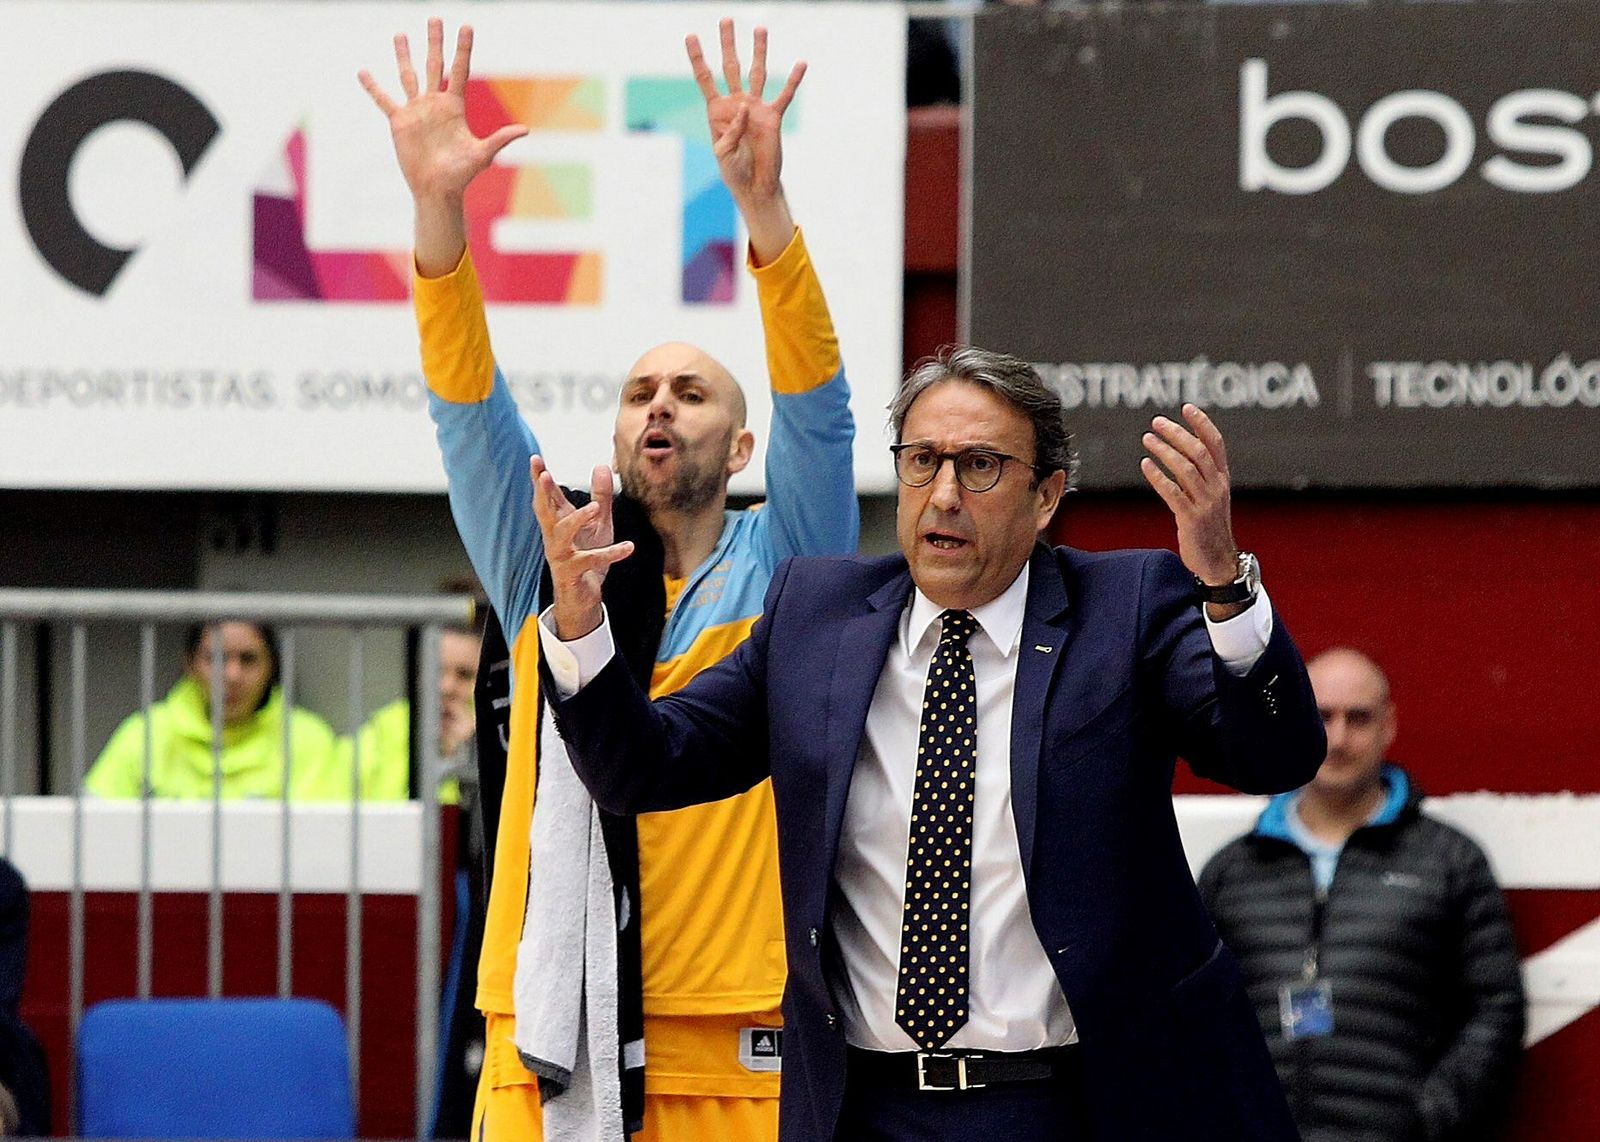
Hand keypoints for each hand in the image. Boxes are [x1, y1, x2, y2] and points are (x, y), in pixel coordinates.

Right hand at [358, 19, 527, 273]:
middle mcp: (435, 104)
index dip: (463, 49)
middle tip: (435, 19)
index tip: (466, 26)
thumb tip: (525, 130)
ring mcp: (416, 111)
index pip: (459, 71)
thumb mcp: (482, 155)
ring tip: (401, 34)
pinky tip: (363, 72)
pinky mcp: (400, 122)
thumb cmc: (461, 175)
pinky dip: (373, 87)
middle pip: (435, 65)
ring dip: (404, 55)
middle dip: (435, 42)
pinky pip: (384, 100)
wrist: (438, 190)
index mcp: (455, 107)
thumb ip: (500, 139)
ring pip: (409, 76)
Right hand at [530, 457, 634, 640]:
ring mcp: (561, 555)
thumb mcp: (599, 524)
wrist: (582, 597)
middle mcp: (554, 537)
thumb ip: (600, 496)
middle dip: (542, 493)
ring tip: (594, 509)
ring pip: (563, 535)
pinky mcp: (572, 573)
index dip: (540, 479)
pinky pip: (590, 560)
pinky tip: (628, 547)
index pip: (547, 498)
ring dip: (577, 520)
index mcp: (559, 523)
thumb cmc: (587, 558)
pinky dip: (610, 554)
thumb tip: (601, 465)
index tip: (535, 459)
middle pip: (543, 512)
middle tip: (545, 475)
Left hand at [687, 19, 802, 262]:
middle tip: (726, 20)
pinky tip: (800, 64)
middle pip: (731, 66)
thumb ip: (732, 130)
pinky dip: (792, 80)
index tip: (691, 36)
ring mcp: (755, 108)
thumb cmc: (733, 171)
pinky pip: (784, 95)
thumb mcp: (724, 153)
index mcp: (717, 111)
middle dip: (727, 43)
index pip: (705, 78)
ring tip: (760, 30)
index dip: (697, 57)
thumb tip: (745, 107)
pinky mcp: (773, 117)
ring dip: (759, 51)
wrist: (755, 185)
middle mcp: (736, 103)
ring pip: (757, 73)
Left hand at [1139, 404, 1239, 587]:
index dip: (1202, 424)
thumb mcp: (1210, 497)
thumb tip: (1179, 452)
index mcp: (1223, 480)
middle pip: (1199, 452)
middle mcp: (1217, 488)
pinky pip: (1174, 493)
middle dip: (1178, 434)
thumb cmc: (1209, 528)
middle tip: (1156, 422)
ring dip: (1165, 451)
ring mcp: (1206, 503)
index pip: (1216, 444)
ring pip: (1186, 469)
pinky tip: (1145, 465)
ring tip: (1147, 439)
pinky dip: (1158, 477)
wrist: (1218, 561)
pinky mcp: (1192, 519)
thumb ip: (1199, 476)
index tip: (1186, 407)